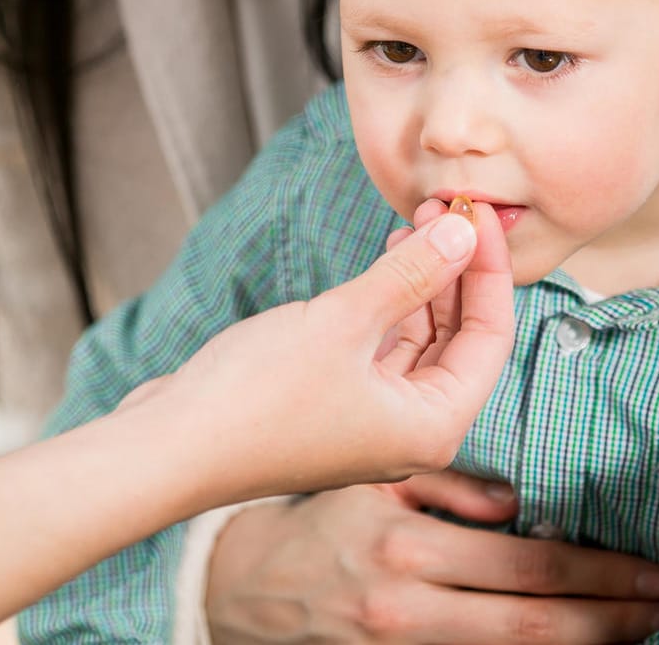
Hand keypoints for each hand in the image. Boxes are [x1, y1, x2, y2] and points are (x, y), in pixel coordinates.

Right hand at [129, 206, 512, 503]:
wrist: (169, 448)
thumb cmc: (255, 399)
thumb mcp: (343, 321)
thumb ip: (411, 274)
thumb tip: (465, 232)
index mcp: (431, 427)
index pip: (489, 338)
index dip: (489, 269)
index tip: (478, 212)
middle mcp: (407, 433)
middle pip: (457, 342)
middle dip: (455, 272)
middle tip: (446, 209)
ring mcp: (367, 424)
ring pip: (416, 345)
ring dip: (419, 285)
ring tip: (415, 225)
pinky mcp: (330, 409)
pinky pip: (377, 353)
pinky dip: (384, 308)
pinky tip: (380, 266)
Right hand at [205, 476, 658, 644]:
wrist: (240, 586)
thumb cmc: (316, 522)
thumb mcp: (376, 485)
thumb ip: (449, 487)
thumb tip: (518, 502)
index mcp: (408, 549)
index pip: (529, 566)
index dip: (600, 574)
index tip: (653, 573)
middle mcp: (408, 609)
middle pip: (535, 627)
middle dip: (613, 622)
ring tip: (641, 637)